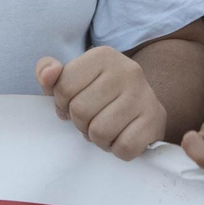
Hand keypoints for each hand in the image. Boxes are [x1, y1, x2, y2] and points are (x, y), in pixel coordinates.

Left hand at [35, 47, 166, 160]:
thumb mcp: (71, 78)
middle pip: (80, 111)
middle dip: (81, 123)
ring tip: (106, 128)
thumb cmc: (99, 93)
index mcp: (103, 55)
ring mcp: (144, 94)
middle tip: (93, 119)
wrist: (143, 105)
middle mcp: (127, 69)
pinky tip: (122, 136)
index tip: (75, 103)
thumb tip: (49, 74)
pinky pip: (123, 147)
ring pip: (100, 132)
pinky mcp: (155, 119)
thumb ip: (48, 72)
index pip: (63, 88)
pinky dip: (117, 149)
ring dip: (98, 139)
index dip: (63, 104)